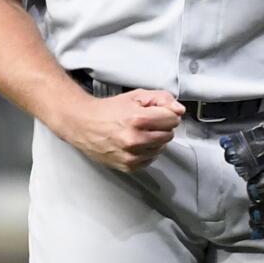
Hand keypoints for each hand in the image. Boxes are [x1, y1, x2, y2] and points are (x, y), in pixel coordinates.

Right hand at [59, 89, 185, 171]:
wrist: (84, 124)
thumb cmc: (109, 110)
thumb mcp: (137, 96)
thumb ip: (162, 99)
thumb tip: (179, 110)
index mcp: (138, 119)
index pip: (173, 119)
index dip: (168, 113)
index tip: (159, 112)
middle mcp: (134, 140)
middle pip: (169, 134)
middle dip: (162, 126)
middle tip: (148, 121)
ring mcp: (131, 155)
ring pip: (161, 148)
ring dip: (155, 139)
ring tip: (140, 131)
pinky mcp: (127, 166)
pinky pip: (151, 159)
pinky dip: (147, 151)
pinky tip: (136, 142)